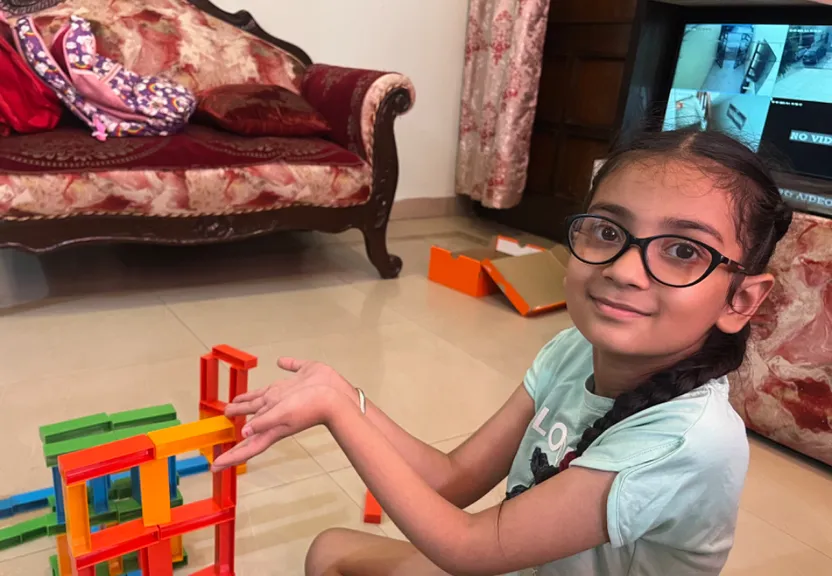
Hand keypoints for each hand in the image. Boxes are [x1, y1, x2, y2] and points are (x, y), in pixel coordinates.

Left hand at [211, 358, 354, 471]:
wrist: (338, 396)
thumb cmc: (312, 407)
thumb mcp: (284, 416)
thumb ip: (265, 422)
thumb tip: (244, 433)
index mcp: (271, 424)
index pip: (247, 445)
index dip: (232, 456)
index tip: (216, 466)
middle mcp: (276, 412)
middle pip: (250, 419)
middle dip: (236, 420)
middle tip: (222, 420)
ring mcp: (286, 398)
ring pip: (261, 399)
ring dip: (248, 401)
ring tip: (236, 401)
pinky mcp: (298, 382)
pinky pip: (286, 374)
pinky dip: (284, 367)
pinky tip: (281, 362)